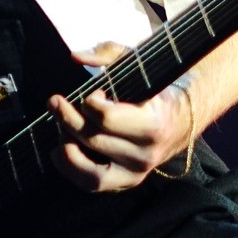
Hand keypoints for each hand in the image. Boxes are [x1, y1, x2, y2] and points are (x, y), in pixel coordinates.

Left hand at [49, 42, 192, 193]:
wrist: (183, 118)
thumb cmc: (156, 87)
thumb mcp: (139, 63)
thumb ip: (108, 53)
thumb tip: (76, 56)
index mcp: (153, 124)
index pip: (107, 119)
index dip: (90, 102)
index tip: (92, 92)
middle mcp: (145, 154)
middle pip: (93, 139)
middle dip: (68, 118)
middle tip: (55, 101)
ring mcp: (136, 172)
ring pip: (91, 172)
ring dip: (67, 149)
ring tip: (58, 129)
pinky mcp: (127, 181)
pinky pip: (92, 184)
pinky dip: (71, 170)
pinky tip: (59, 150)